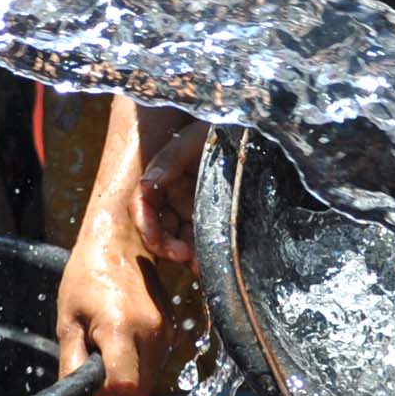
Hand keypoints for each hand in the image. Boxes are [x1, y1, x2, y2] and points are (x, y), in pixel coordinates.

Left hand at [56, 210, 191, 395]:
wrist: (121, 240)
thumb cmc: (89, 275)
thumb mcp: (68, 319)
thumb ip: (72, 363)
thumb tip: (77, 394)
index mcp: (121, 329)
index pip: (125, 389)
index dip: (106, 393)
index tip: (91, 376)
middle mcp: (152, 334)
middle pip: (140, 392)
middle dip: (117, 387)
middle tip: (97, 359)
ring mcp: (167, 332)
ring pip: (149, 380)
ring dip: (129, 372)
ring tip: (108, 340)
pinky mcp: (173, 329)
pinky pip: (156, 363)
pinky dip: (139, 360)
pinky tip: (123, 335)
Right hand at [132, 121, 208, 263]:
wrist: (251, 132)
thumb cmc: (220, 129)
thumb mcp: (194, 139)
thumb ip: (169, 159)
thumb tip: (147, 184)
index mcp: (164, 177)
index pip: (143, 206)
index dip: (146, 227)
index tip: (161, 244)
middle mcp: (174, 195)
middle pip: (159, 228)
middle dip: (167, 247)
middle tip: (185, 257)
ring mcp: (193, 206)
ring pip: (180, 238)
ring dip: (186, 255)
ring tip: (200, 266)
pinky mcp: (213, 214)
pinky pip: (202, 238)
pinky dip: (202, 252)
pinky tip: (209, 262)